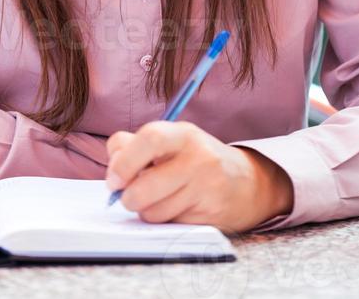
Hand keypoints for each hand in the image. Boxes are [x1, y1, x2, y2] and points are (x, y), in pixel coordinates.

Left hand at [105, 121, 293, 234]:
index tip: (114, 179)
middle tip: (126, 197)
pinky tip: (177, 208)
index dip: (124, 161)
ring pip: (154, 211)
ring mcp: (205, 188)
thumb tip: (112, 172)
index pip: (149, 138)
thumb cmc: (195, 159)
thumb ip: (137, 147)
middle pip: (145, 185)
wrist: (245, 183)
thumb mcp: (172, 141)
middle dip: (128, 197)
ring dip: (146, 211)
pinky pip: (171, 225)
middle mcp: (198, 158)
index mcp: (183, 134)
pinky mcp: (210, 216)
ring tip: (158, 200)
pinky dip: (166, 221)